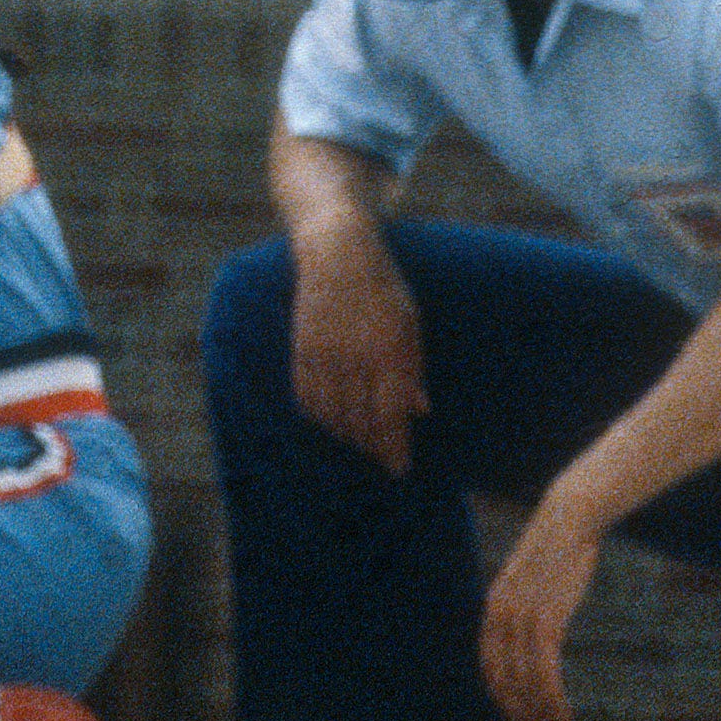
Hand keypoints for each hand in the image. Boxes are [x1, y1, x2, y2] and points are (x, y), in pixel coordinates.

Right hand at [289, 223, 426, 473]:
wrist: (336, 252)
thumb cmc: (383, 287)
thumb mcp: (409, 323)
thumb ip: (412, 368)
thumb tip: (419, 410)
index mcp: (389, 351)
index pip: (391, 415)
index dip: (394, 446)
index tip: (399, 468)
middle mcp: (356, 358)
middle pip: (361, 420)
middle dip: (372, 445)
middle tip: (381, 456)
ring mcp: (325, 354)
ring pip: (332, 414)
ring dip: (346, 434)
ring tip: (358, 441)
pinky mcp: (301, 349)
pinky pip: (306, 396)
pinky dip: (318, 415)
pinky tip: (330, 420)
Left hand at [481, 490, 602, 720]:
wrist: (568, 521)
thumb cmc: (557, 553)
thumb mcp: (533, 583)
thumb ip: (527, 609)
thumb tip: (536, 636)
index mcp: (493, 606)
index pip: (488, 663)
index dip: (500, 693)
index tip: (516, 714)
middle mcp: (500, 614)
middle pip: (503, 677)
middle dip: (519, 708)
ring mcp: (521, 617)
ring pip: (525, 679)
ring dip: (540, 709)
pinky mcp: (546, 619)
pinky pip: (544, 670)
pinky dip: (552, 696)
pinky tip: (564, 711)